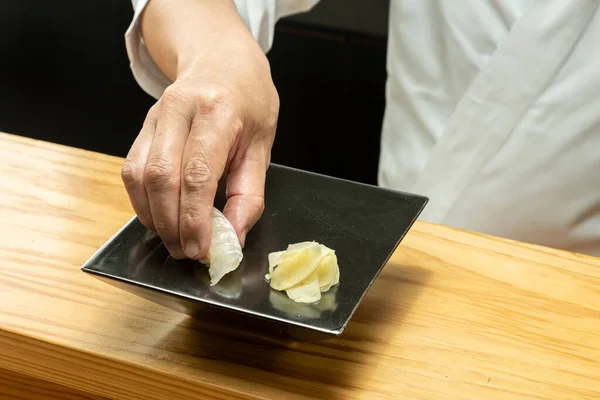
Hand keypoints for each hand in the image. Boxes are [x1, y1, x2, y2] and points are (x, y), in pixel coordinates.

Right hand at [121, 2, 278, 259]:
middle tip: (186, 251)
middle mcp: (179, 109)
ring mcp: (154, 116)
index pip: (197, 173)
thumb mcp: (262, 145)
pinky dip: (142, 201)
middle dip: (170, 224)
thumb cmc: (248, 101)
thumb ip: (249, 194)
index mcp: (217, 111)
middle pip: (161, 177)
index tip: (200, 249)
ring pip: (139, 175)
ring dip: (153, 217)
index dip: (195, 218)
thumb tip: (232, 238)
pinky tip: (159, 217)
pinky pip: (131, 169)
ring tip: (174, 240)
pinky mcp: (142, 126)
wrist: (222, 60)